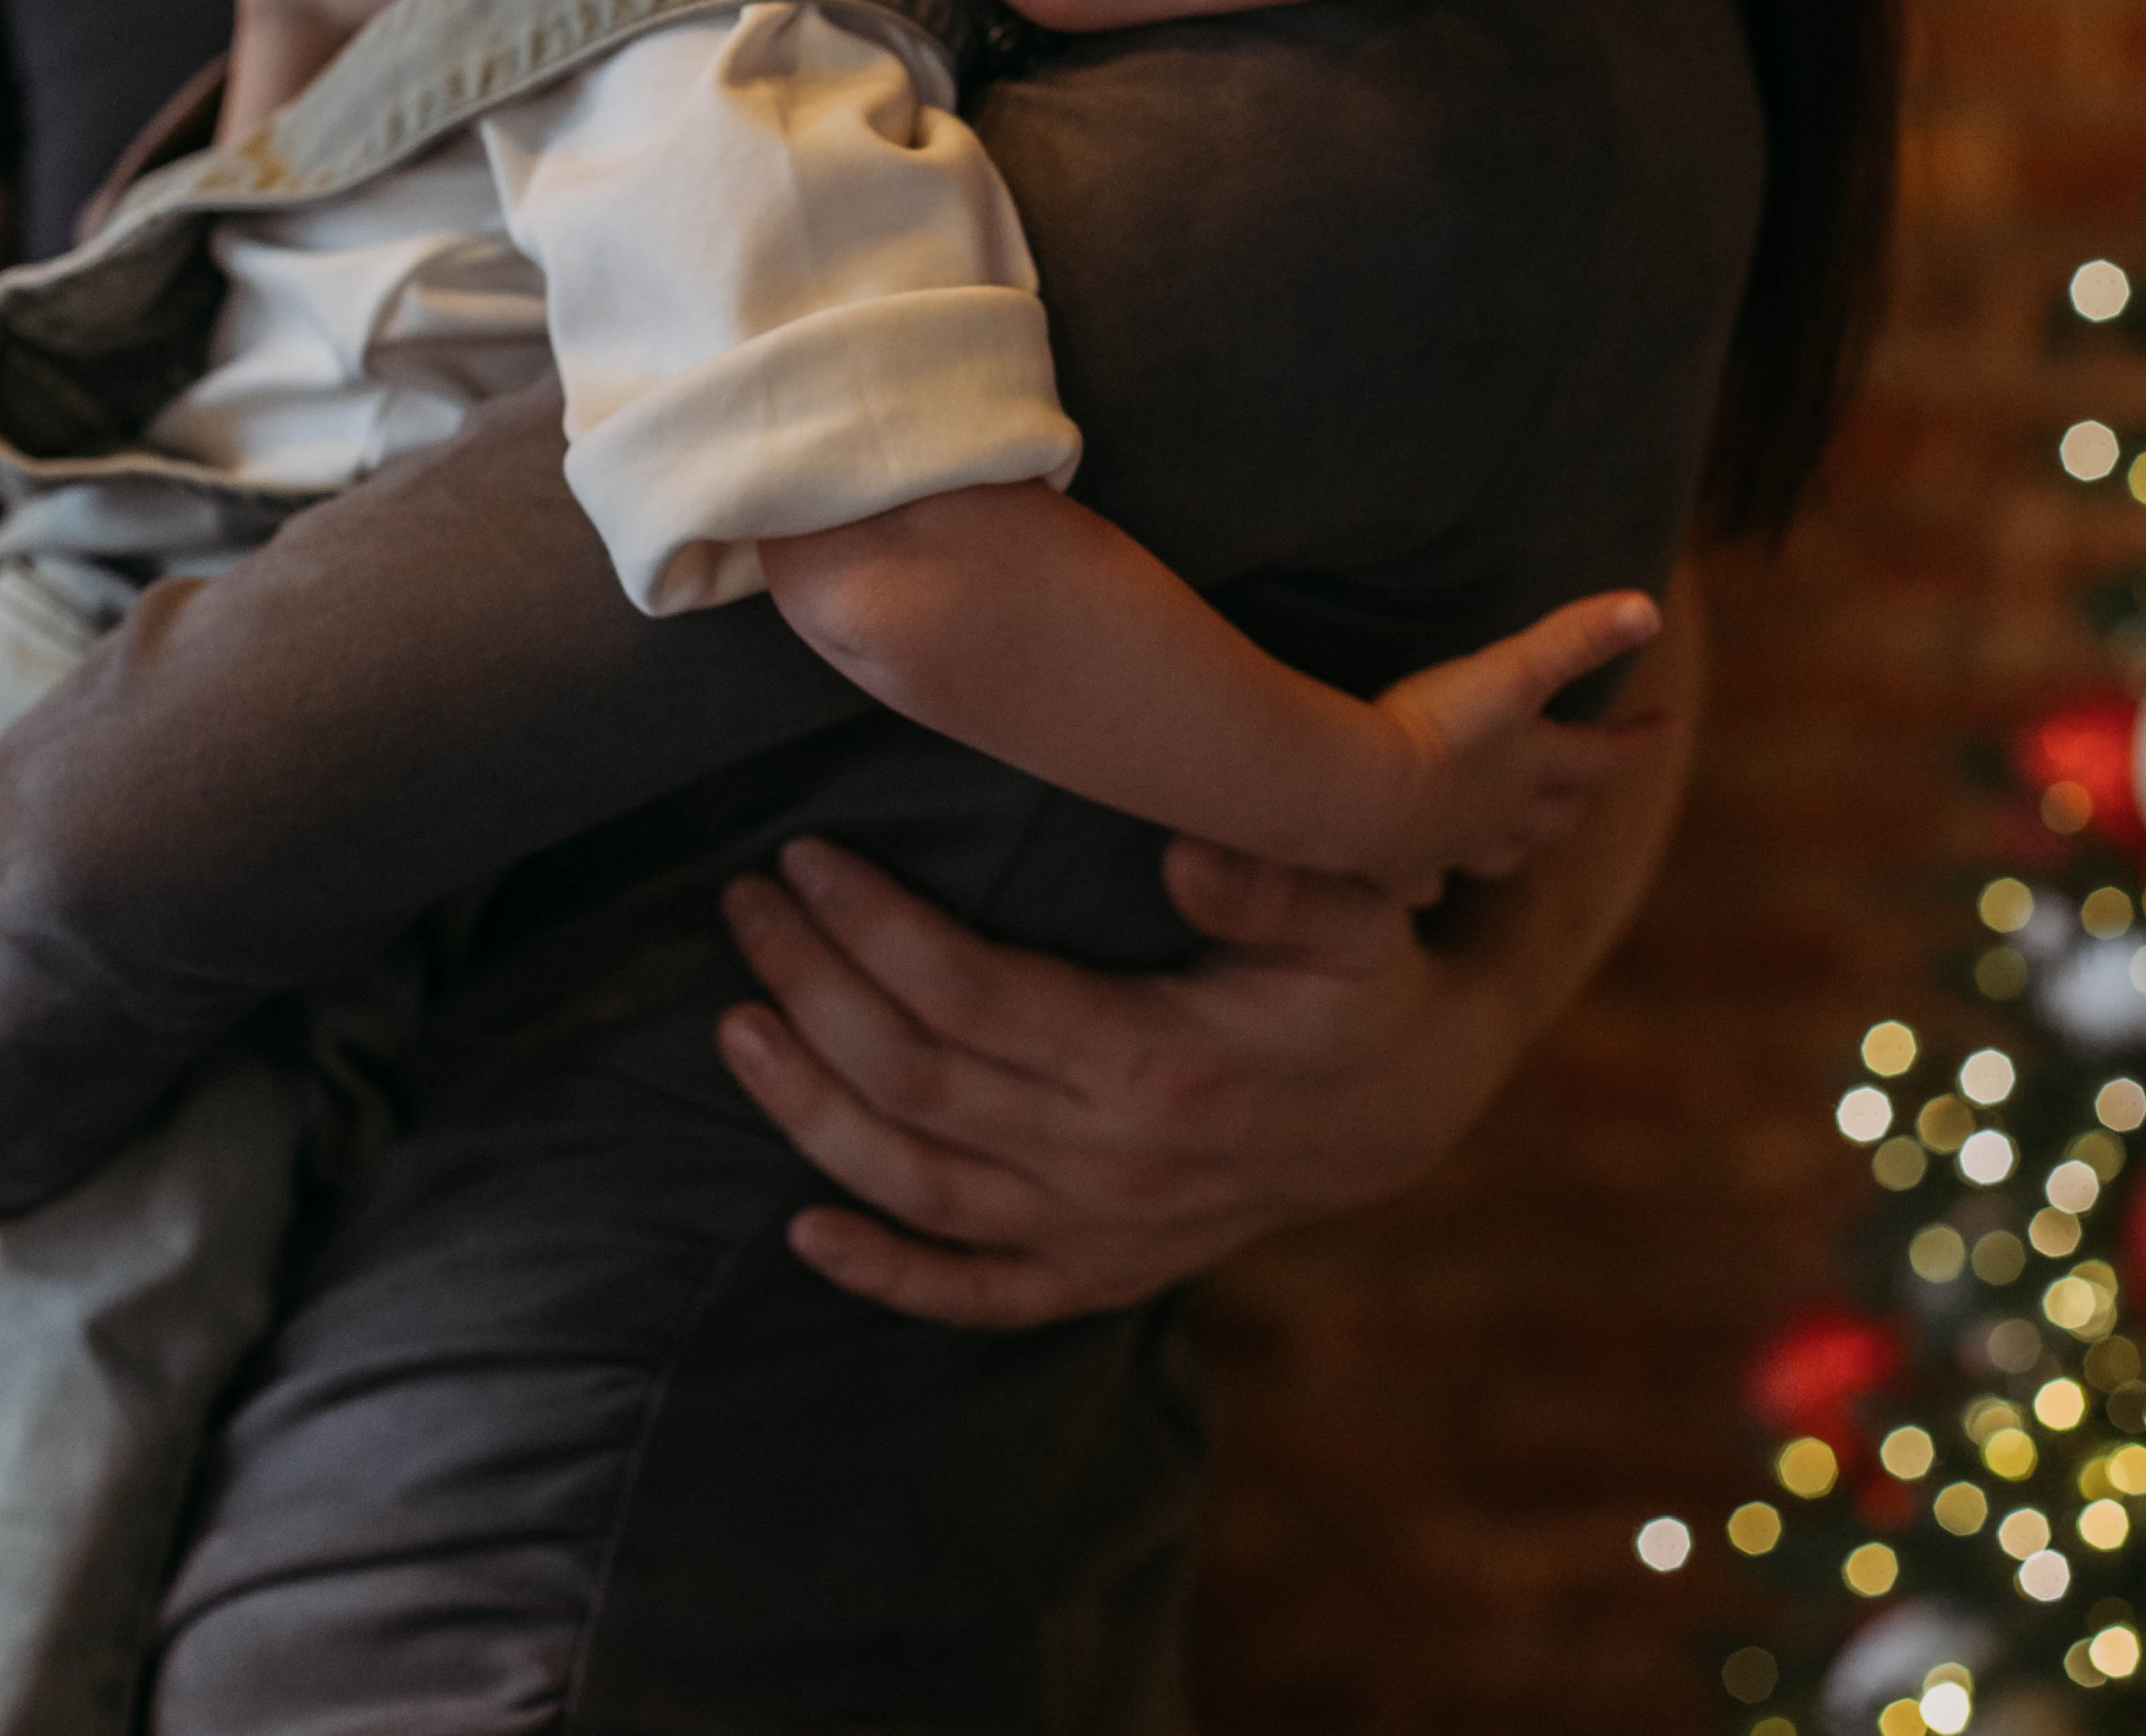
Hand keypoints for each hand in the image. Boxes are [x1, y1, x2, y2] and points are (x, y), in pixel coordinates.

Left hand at [714, 831, 1534, 1328]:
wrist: (1410, 1104)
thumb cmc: (1360, 978)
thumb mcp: (1349, 910)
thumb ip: (1267, 878)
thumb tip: (1182, 850)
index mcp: (1155, 1064)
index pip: (969, 994)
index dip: (873, 927)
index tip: (807, 856)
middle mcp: (1109, 1164)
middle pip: (914, 1084)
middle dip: (812, 989)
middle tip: (746, 904)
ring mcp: (1096, 1233)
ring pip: (915, 1187)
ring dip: (810, 1110)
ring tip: (735, 1026)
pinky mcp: (1097, 1274)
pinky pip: (972, 1296)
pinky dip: (883, 1272)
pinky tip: (805, 1227)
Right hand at [1367, 587, 1661, 899]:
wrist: (1361, 794)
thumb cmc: (1437, 727)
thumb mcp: (1510, 671)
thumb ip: (1577, 638)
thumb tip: (1649, 608)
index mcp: (1533, 765)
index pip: (1605, 756)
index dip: (1640, 741)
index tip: (1669, 725)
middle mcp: (1503, 814)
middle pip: (1556, 818)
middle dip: (1575, 800)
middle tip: (1586, 785)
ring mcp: (1453, 848)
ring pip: (1501, 855)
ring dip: (1516, 843)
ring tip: (1516, 834)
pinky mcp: (1401, 868)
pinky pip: (1426, 883)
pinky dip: (1433, 879)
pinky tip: (1428, 881)